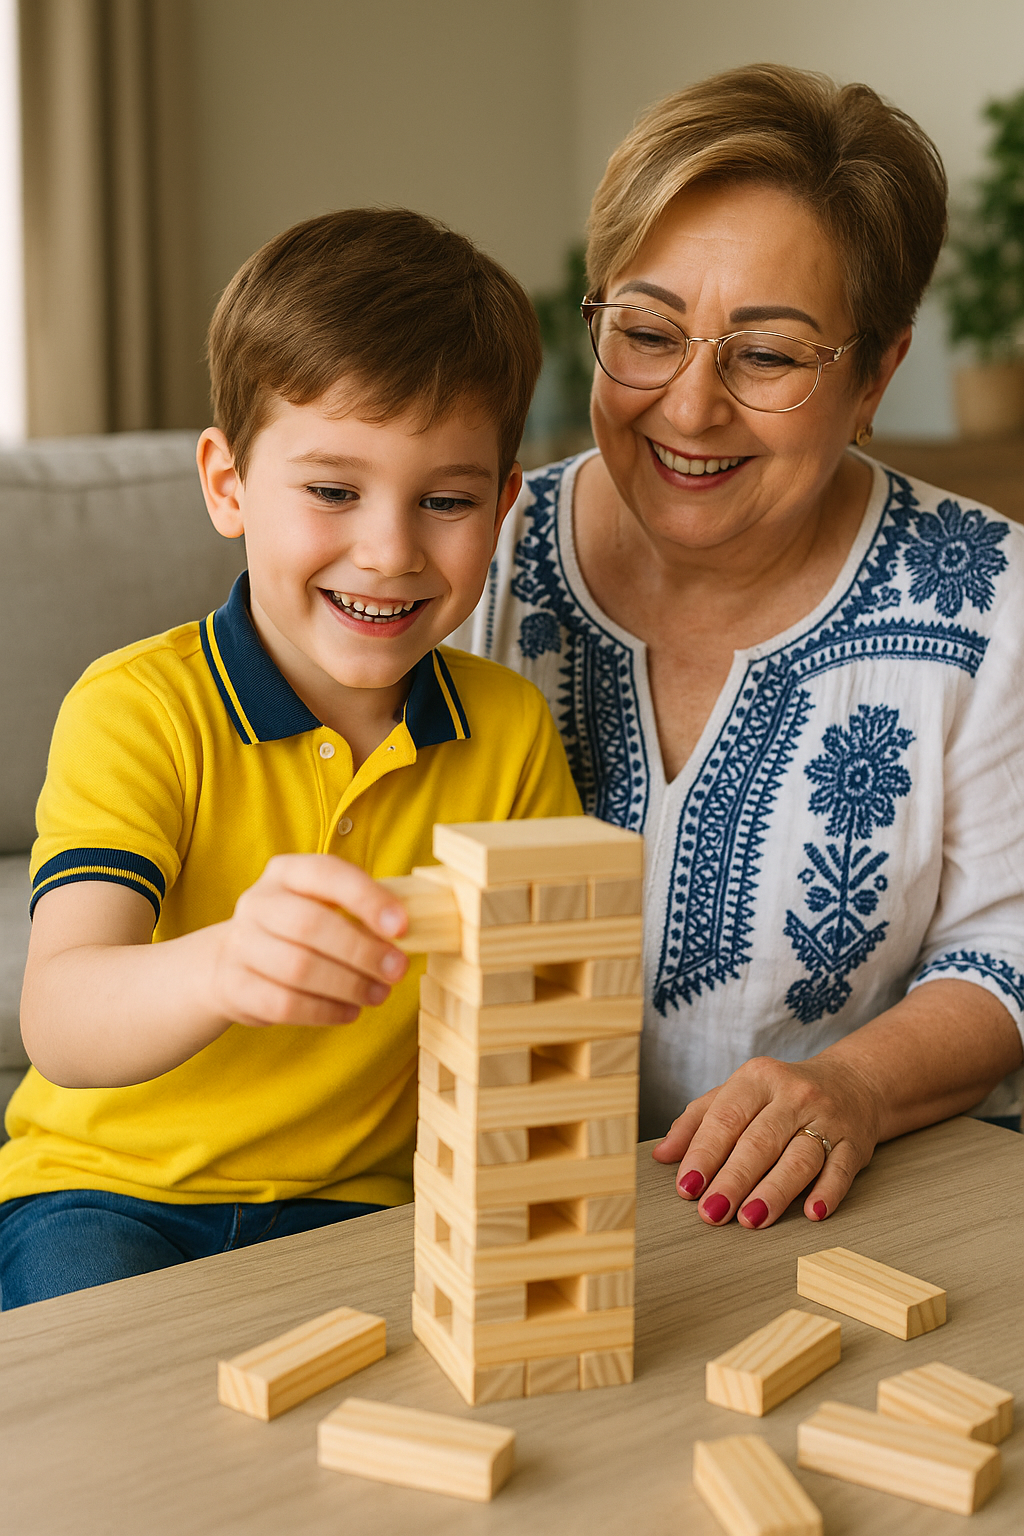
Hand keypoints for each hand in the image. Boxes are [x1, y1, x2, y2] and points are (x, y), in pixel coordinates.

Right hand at [206, 854, 409, 1027]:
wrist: (231, 962)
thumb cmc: (296, 931)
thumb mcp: (322, 905)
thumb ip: (360, 911)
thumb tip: (409, 932)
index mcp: (285, 872)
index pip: (326, 873)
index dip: (367, 898)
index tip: (401, 926)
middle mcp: (258, 903)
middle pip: (310, 925)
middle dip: (361, 950)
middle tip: (397, 970)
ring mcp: (241, 945)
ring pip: (298, 968)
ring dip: (348, 985)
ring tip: (379, 994)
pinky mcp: (236, 986)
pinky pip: (285, 1004)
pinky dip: (325, 1011)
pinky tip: (350, 1011)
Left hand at [651, 1054, 881, 1228]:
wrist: (853, 1083)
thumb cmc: (780, 1096)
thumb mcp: (737, 1093)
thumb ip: (697, 1121)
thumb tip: (661, 1155)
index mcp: (757, 1079)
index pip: (726, 1118)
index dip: (704, 1154)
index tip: (687, 1187)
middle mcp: (793, 1094)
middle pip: (760, 1141)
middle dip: (733, 1179)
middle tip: (712, 1212)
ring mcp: (828, 1117)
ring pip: (799, 1157)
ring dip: (774, 1191)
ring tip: (750, 1219)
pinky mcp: (855, 1142)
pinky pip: (841, 1169)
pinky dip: (827, 1192)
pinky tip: (812, 1213)